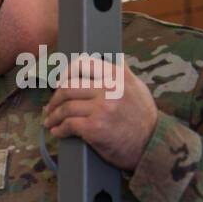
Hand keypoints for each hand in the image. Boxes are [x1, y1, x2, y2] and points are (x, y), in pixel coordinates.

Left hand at [43, 55, 157, 171]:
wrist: (151, 144)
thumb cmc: (142, 117)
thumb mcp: (137, 87)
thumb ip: (122, 72)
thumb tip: (112, 57)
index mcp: (117, 75)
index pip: (82, 64)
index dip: (66, 74)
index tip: (60, 83)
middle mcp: (109, 89)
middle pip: (68, 87)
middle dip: (55, 98)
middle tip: (50, 106)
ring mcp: (101, 108)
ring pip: (65, 107)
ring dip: (53, 115)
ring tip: (50, 120)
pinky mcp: (94, 127)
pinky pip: (68, 125)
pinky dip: (59, 129)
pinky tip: (57, 131)